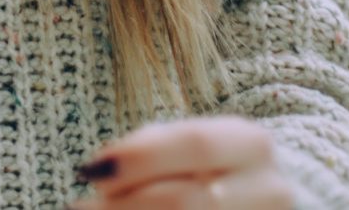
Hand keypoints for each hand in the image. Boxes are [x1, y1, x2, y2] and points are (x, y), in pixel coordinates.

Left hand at [68, 116, 295, 208]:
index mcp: (249, 144)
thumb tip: (98, 170)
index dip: (141, 157)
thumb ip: (149, 149)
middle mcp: (268, 186)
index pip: (196, 144)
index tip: (92, 169)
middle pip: (185, 199)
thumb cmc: (211, 168)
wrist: (260, 199)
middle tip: (80, 206)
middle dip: (125, 204)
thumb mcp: (188, 146)